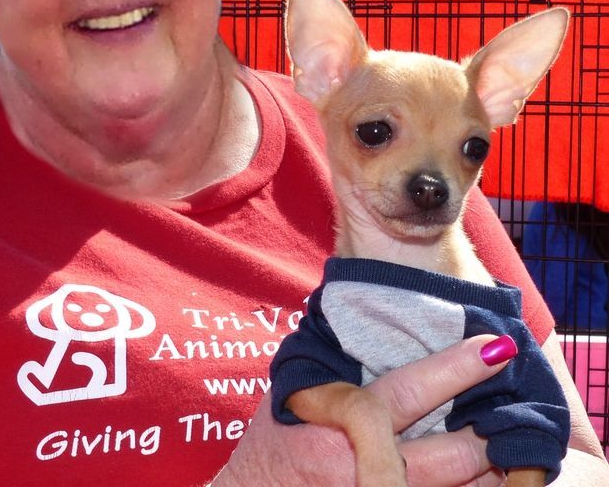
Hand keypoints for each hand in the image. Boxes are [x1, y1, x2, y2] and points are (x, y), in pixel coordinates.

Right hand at [212, 334, 514, 486]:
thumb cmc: (270, 443)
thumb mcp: (292, 389)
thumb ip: (331, 362)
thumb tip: (372, 314)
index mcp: (334, 422)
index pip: (405, 392)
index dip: (454, 370)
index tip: (495, 346)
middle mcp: (354, 471)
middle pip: (441, 459)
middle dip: (483, 435)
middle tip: (513, 409)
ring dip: (486, 478)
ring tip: (514, 452)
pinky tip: (486, 483)